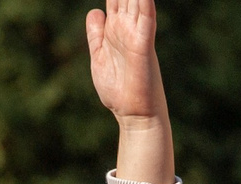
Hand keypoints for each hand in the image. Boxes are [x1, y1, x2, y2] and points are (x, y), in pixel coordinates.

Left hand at [87, 0, 172, 183]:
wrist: (133, 116)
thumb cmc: (118, 91)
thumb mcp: (98, 58)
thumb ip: (96, 34)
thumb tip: (94, 12)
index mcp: (117, 29)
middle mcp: (128, 27)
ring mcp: (137, 34)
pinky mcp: (144, 44)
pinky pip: (145, 17)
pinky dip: (144, 2)